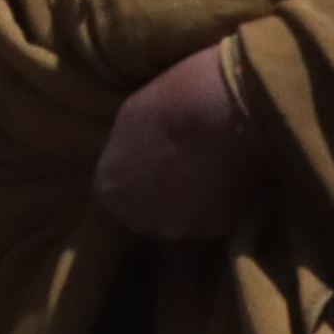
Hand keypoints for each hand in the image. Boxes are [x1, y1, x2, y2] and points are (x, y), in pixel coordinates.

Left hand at [92, 40, 263, 240]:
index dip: (130, 175)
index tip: (146, 158)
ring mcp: (177, 228)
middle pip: (142, 212)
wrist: (223, 115)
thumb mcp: (129, 119)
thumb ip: (125, 152)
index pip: (112, 193)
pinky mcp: (214, 229)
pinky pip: (208, 219)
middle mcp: (137, 219)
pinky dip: (213, 204)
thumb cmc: (171, 104)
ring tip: (202, 173)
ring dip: (184, 203)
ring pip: (177, 220)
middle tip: (175, 166)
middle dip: (154, 194)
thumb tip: (133, 161)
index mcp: (109, 191)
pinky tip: (222, 179)